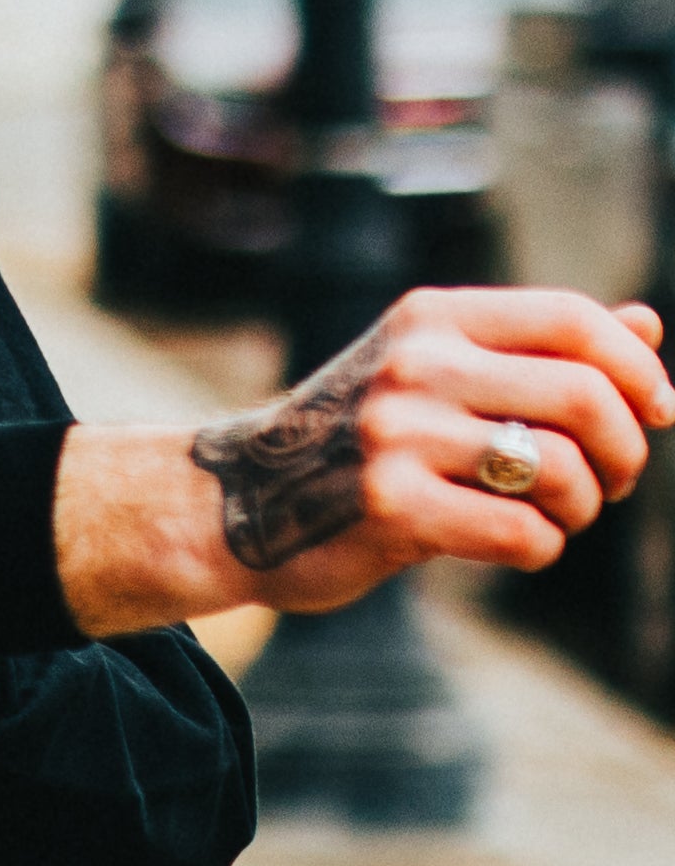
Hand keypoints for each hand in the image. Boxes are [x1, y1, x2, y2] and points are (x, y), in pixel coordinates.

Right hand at [55, 285, 672, 637]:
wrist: (233, 503)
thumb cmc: (357, 440)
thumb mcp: (438, 373)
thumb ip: (537, 350)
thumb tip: (649, 326)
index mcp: (432, 317)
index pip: (574, 319)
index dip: (639, 368)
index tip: (662, 411)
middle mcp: (415, 363)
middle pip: (584, 395)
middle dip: (628, 449)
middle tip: (616, 482)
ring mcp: (396, 434)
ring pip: (562, 470)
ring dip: (582, 508)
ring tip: (558, 517)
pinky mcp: (387, 506)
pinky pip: (521, 533)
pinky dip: (542, 548)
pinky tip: (520, 546)